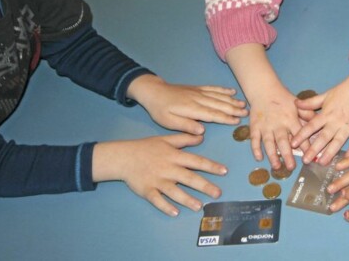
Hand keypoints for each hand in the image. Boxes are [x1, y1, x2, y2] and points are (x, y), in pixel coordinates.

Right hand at [92, 133, 226, 216]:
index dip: (211, 166)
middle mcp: (168, 169)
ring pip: (174, 192)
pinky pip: (157, 200)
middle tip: (217, 193)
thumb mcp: (165, 139)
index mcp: (174, 156)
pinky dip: (165, 206)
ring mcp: (157, 181)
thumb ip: (184, 138)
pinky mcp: (147, 190)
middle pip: (189, 178)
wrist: (124, 157)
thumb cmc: (146, 147)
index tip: (224, 171)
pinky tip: (175, 212)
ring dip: (187, 199)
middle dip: (204, 186)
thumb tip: (201, 136)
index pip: (196, 161)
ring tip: (199, 206)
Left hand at [127, 74, 246, 134]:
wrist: (154, 91)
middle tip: (247, 112)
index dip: (225, 118)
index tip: (237, 121)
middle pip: (219, 104)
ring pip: (218, 96)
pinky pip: (213, 88)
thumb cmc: (160, 109)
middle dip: (234, 109)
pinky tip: (232, 91)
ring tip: (243, 103)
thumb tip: (202, 131)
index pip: (212, 114)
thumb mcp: (168, 122)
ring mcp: (198, 92)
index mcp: (191, 108)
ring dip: (232, 100)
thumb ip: (185, 125)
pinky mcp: (197, 88)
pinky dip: (223, 89)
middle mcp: (198, 98)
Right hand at [224, 43, 304, 169]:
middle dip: (287, 155)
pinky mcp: (255, 127)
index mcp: (290, 119)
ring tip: (276, 166)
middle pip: (283, 141)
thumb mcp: (297, 104)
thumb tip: (318, 123)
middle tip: (291, 167)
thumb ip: (307, 114)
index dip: (304, 145)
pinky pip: (255, 139)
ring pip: (269, 143)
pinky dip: (255, 148)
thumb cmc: (283, 98)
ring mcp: (266, 127)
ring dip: (272, 155)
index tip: (310, 156)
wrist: (264, 90)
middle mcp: (278, 124)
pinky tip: (259, 157)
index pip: (299, 134)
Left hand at [291, 80, 348, 164]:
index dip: (301, 135)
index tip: (292, 144)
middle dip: (314, 149)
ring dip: (330, 153)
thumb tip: (295, 103)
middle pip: (323, 137)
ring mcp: (348, 126)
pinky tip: (346, 159)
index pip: (311, 126)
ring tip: (322, 162)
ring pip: (338, 141)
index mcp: (326, 114)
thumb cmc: (344, 91)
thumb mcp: (325, 95)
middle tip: (305, 160)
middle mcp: (336, 122)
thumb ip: (310, 102)